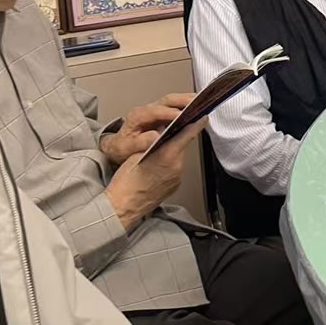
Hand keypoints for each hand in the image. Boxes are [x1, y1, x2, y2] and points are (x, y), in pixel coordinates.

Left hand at [99, 92, 194, 165]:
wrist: (116, 146)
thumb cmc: (122, 147)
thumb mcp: (127, 148)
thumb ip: (140, 142)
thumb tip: (155, 136)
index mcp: (137, 117)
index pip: (156, 111)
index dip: (169, 113)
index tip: (180, 116)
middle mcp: (146, 110)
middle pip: (167, 100)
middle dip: (183, 100)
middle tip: (197, 102)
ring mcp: (154, 110)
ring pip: (172, 100)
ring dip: (187, 99)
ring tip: (201, 101)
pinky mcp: (161, 113)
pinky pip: (175, 105)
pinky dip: (186, 104)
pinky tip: (196, 106)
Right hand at [105, 117, 205, 231]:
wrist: (122, 208)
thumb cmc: (125, 182)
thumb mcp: (135, 154)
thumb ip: (152, 141)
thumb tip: (160, 131)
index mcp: (166, 155)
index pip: (187, 134)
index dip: (196, 124)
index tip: (203, 116)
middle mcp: (176, 166)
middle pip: (182, 145)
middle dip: (177, 137)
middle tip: (169, 132)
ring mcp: (177, 178)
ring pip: (179, 157)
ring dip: (172, 151)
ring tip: (158, 151)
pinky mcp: (175, 186)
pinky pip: (176, 169)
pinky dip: (170, 164)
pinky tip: (158, 166)